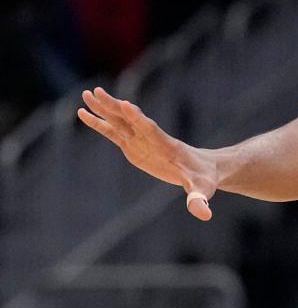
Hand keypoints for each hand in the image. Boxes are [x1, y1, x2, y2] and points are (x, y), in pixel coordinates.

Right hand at [77, 86, 217, 220]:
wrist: (203, 169)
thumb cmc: (204, 179)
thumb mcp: (202, 190)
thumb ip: (199, 200)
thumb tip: (204, 215)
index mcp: (167, 146)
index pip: (151, 130)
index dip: (139, 119)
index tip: (126, 104)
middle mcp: (152, 139)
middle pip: (131, 120)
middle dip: (115, 107)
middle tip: (97, 92)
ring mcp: (141, 141)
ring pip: (120, 122)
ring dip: (104, 108)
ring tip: (86, 94)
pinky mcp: (133, 146)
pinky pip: (114, 132)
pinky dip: (99, 124)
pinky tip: (83, 114)